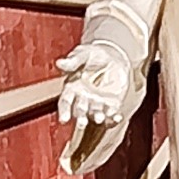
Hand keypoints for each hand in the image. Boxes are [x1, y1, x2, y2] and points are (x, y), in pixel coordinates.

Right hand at [54, 40, 143, 170]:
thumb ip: (73, 61)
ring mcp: (97, 103)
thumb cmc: (92, 55)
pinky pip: (111, 114)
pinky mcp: (111, 104)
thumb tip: (60, 63)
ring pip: (95, 114)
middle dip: (80, 118)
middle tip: (81, 123)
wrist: (112, 57)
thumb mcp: (83, 54)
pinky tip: (117, 117)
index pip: (65, 102)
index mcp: (72, 88)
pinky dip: (114, 118)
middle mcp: (83, 98)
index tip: (63, 120)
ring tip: (98, 118)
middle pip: (79, 111)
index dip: (64, 111)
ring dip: (97, 117)